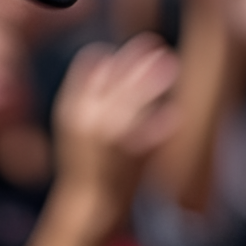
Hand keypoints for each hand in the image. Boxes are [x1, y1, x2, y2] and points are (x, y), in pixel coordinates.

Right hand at [52, 34, 177, 232]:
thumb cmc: (81, 159)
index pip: (91, 68)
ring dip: (155, 79)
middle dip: (138, 58)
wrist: (90, 202)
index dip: (110, 55)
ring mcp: (113, 136)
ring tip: (170, 63)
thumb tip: (103, 56)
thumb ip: (83, 89)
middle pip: (117, 77)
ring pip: (136, 98)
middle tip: (155, 42)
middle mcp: (91, 118)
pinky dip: (163, 123)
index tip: (124, 49)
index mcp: (73, 106)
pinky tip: (175, 113)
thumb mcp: (69, 121)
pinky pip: (151, 134)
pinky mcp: (133, 155)